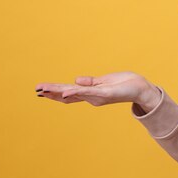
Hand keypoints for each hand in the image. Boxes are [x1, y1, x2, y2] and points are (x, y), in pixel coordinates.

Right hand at [35, 71, 161, 112]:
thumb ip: (90, 83)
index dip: (55, 92)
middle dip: (51, 92)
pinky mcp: (105, 93)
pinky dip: (76, 92)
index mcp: (90, 93)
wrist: (141, 89)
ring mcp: (98, 96)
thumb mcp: (104, 82)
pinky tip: (66, 93)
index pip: (69, 92)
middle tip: (36, 90)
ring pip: (74, 94)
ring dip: (59, 92)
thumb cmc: (124, 84)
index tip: (40, 89)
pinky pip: (88, 92)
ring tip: (44, 91)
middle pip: (67, 95)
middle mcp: (92, 97)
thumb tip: (76, 80)